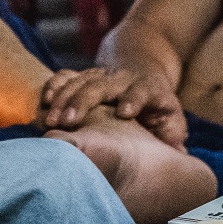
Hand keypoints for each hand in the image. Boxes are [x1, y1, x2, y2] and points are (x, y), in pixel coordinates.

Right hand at [38, 66, 187, 146]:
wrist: (144, 68)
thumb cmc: (158, 107)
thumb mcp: (172, 120)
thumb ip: (173, 137)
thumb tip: (176, 155)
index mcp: (149, 90)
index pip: (142, 91)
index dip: (134, 99)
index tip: (124, 112)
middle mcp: (124, 79)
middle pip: (103, 85)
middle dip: (84, 102)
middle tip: (68, 122)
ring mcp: (103, 75)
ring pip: (82, 81)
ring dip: (65, 98)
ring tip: (52, 119)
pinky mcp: (86, 75)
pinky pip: (67, 75)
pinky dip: (56, 85)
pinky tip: (45, 100)